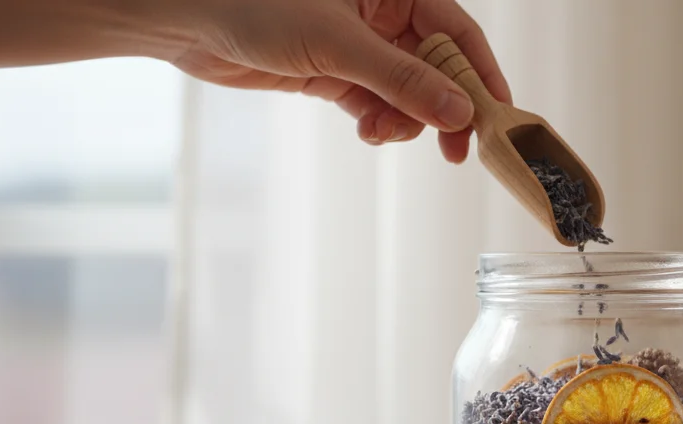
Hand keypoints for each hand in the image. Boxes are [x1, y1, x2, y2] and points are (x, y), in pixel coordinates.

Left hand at [171, 0, 511, 162]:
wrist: (186, 21)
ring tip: (381, 133)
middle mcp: (383, 13)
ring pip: (408, 93)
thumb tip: (458, 113)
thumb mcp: (337, 45)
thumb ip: (401, 80)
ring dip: (405, 121)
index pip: (458, 33)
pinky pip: (377, 104)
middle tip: (455, 150)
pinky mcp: (334, 73)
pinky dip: (379, 123)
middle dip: (444, 109)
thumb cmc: (255, 6)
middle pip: (438, 68)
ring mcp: (360, 45)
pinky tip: (368, 131)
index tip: (497, 119)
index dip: (481, 76)